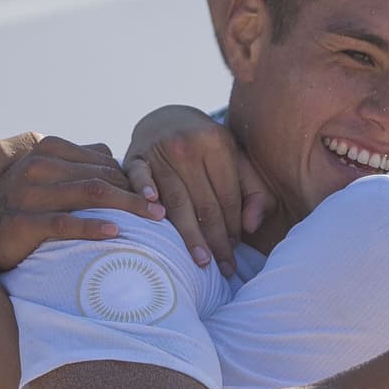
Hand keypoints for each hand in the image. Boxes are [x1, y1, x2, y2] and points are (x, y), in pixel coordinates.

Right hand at [0, 135, 165, 271]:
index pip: (103, 160)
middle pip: (103, 176)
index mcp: (48, 150)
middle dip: (137, 193)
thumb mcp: (45, 177)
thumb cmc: (22, 205)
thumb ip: (76, 163)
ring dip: (128, 206)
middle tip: (164, 211)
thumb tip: (114, 157)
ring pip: (91, 194)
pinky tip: (116, 233)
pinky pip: (65, 223)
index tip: (158, 194)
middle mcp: (38, 166)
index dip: (133, 178)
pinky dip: (92, 227)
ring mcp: (28, 194)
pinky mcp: (21, 223)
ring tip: (154, 220)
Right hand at [123, 105, 276, 275]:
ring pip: (177, 201)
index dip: (233, 228)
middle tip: (223, 269)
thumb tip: (252, 226)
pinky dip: (145, 193)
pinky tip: (155, 213)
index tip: (235, 253)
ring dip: (189, 234)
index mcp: (218, 143)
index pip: (228, 197)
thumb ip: (253, 190)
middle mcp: (189, 146)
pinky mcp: (135, 156)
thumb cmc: (206, 150)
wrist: (167, 119)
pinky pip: (140, 178)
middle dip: (215, 240)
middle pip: (205, 204)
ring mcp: (160, 150)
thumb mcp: (235, 160)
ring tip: (200, 260)